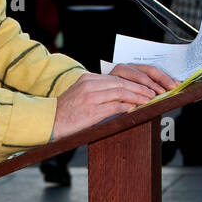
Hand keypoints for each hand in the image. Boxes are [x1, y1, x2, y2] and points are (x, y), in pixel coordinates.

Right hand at [52, 64, 175, 140]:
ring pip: (121, 92)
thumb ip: (99, 94)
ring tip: (149, 100)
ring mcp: (90, 97)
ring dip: (138, 96)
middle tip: (153, 93)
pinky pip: (115, 105)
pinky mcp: (91, 110)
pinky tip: (136, 108)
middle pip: (121, 83)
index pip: (116, 78)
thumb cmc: (66, 113)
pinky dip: (128, 107)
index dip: (133, 83)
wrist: (48, 122)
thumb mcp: (81, 96)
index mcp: (87, 79)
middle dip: (140, 88)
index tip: (145, 87)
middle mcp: (89, 84)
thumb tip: (121, 99)